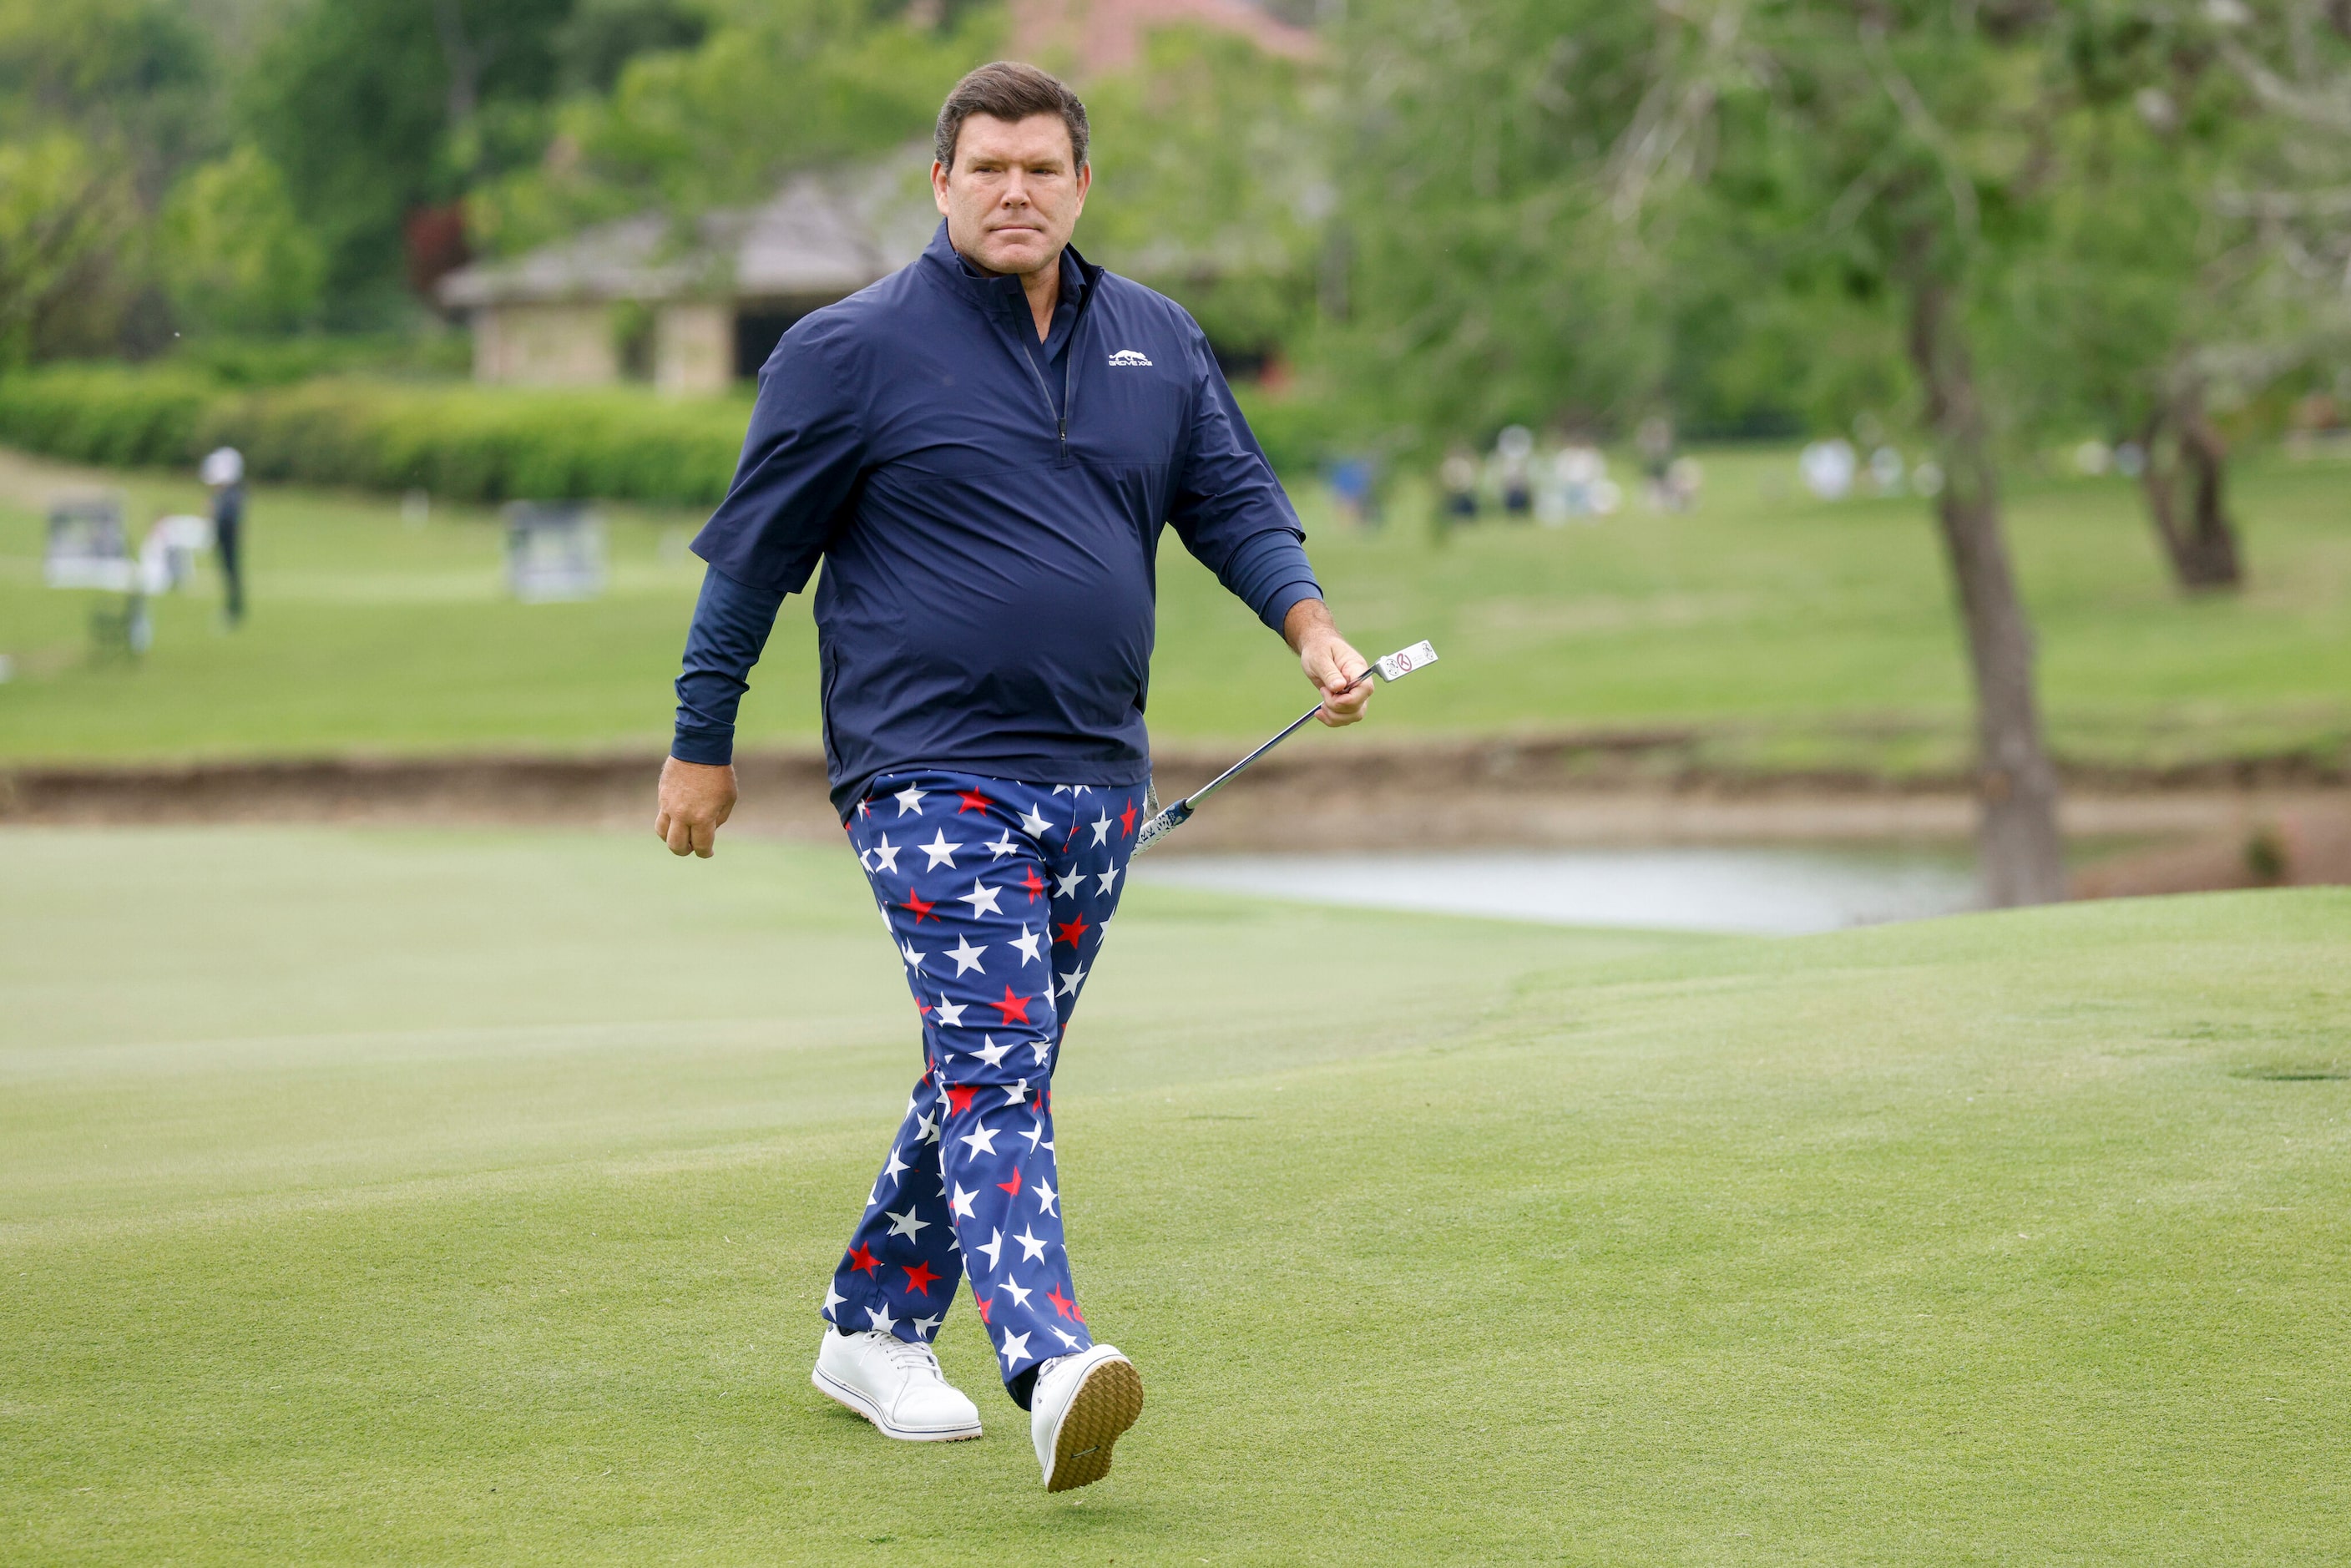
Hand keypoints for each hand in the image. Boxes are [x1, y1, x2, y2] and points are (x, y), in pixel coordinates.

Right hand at [655, 757, 736, 856]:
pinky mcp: (662, 795)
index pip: (700, 846)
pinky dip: (669, 821)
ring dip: (670, 838)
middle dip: (684, 851)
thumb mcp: (728, 799)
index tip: (708, 852)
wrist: (700, 748)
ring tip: (681, 835)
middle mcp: (681, 815)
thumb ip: (717, 819)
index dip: (705, 853)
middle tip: (692, 848)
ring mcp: (668, 805)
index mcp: (701, 818)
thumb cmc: (719, 773)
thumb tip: (707, 830)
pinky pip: (661, 815)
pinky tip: (678, 817)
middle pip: (675, 845)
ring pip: (662, 832)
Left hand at [1282, 598, 1371, 727]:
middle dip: (1338, 707)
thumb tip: (1340, 687)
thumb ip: (1330, 672)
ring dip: (1335, 717)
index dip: (1350, 699)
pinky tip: (1320, 713)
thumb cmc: (1319, 648)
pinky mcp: (1346, 701)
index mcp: (1357, 669)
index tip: (1331, 693)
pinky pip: (1345, 718)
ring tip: (1321, 705)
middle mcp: (1360, 683)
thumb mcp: (1320, 657)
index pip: (1365, 689)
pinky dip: (1332, 720)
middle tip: (1323, 692)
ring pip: (1354, 716)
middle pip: (1359, 707)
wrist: (1317, 647)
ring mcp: (1354, 693)